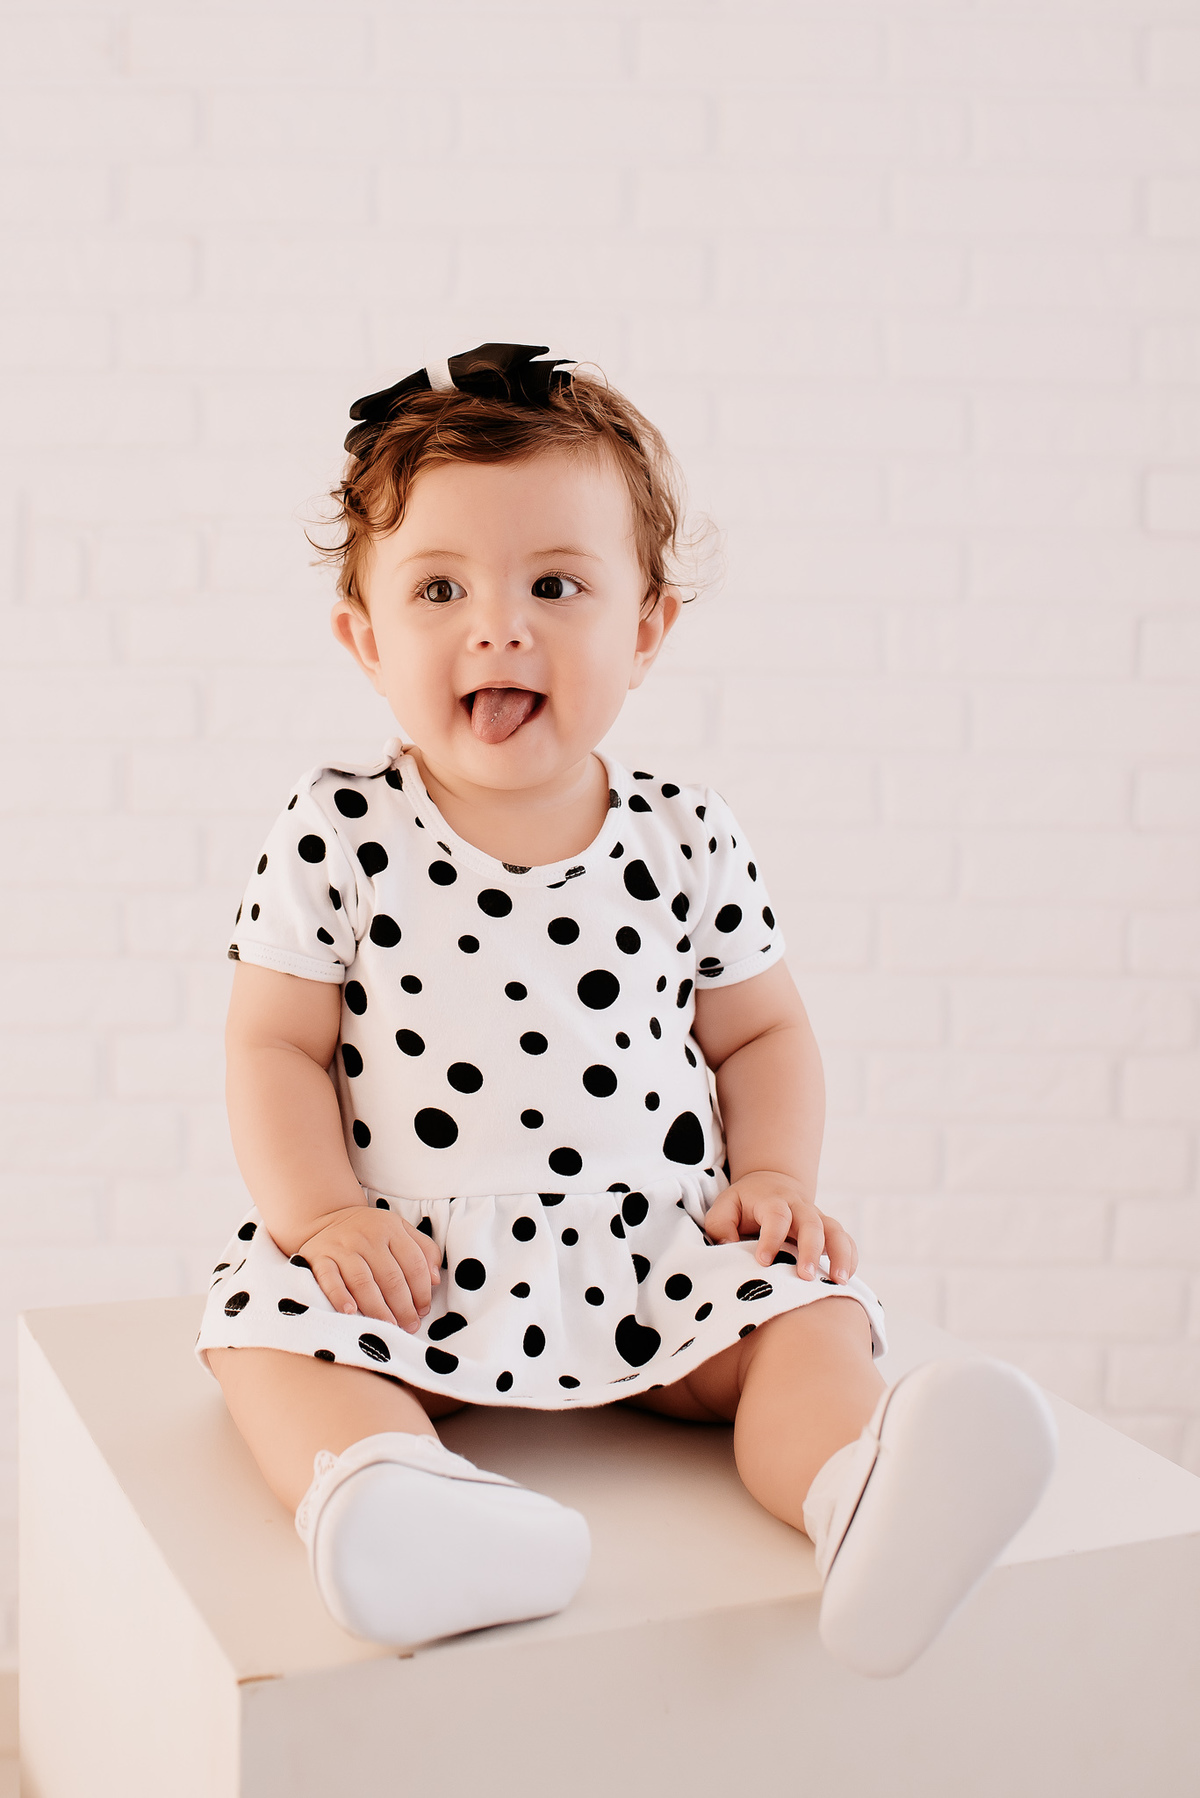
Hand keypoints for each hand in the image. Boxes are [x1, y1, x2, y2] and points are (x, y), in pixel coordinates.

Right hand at [297, 1206, 441, 1332]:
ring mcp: (342, 1247)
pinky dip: (340, 1297)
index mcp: (391, 1229)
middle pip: (391, 1277)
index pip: (414, 1263)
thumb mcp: (400, 1230)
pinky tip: (351, 1312)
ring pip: (363, 1282)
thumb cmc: (371, 1231)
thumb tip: (436, 1279)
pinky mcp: (319, 1258)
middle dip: (403, 1306)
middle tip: (409, 1326)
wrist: (326, 1218)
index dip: (422, 1291)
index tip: (423, 1311)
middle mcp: (367, 1236)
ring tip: (388, 1327)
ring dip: (378, 1308)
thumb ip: (423, 1250)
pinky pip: (330, 1280)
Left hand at [703, 1172, 857, 1283]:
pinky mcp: (828, 1230)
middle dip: (810, 1251)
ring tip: (838, 1281)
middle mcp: (799, 1207)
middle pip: (811, 1224)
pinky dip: (850, 1257)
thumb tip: (731, 1249)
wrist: (771, 1183)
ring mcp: (817, 1217)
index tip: (763, 1261)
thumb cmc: (744, 1203)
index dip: (771, 1238)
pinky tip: (845, 1278)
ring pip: (835, 1231)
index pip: (776, 1217)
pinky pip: (846, 1240)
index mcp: (772, 1201)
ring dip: (839, 1254)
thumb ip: (720, 1226)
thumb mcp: (724, 1207)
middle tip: (805, 1277)